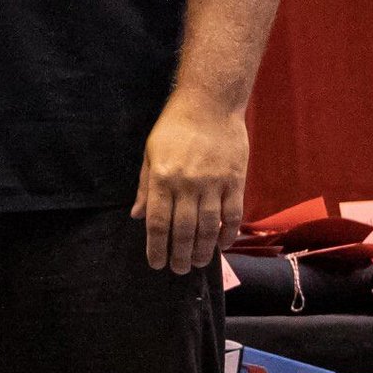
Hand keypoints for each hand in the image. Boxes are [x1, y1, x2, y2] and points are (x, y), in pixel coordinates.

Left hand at [131, 99, 248, 274]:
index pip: (159, 223)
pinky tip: (223, 244)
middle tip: (179, 269)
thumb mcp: (150, 153)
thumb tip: (137, 216)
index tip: (156, 264)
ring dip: (203, 250)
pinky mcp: (235, 180)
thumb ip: (145, 187)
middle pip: (184, 230)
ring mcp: (213, 183)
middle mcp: (187, 184)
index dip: (156, 247)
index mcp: (162, 177)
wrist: (210, 103)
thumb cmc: (175, 127)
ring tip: (198, 263)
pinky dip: (228, 233)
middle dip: (180, 255)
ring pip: (209, 227)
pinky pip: (232, 214)